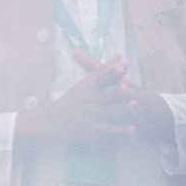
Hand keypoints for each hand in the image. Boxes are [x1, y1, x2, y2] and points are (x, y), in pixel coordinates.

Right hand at [19, 62, 148, 147]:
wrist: (50, 122)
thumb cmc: (72, 101)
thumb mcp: (85, 83)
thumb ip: (104, 70)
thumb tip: (120, 55)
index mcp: (87, 86)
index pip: (100, 77)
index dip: (111, 72)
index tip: (122, 67)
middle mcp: (89, 100)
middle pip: (105, 94)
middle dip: (116, 90)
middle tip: (127, 87)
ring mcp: (91, 116)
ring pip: (110, 112)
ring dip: (123, 109)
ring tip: (135, 106)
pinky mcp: (93, 131)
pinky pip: (109, 130)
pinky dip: (122, 131)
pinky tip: (133, 129)